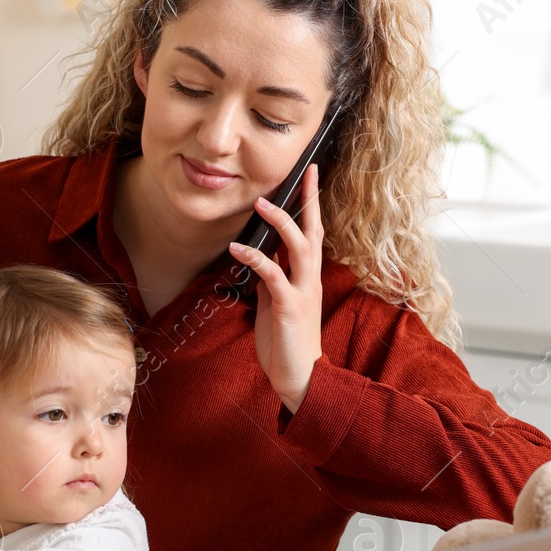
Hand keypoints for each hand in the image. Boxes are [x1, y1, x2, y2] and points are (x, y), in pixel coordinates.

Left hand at [228, 163, 324, 413]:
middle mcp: (310, 280)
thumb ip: (271, 279)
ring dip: (281, 223)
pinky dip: (255, 258)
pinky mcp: (290, 307)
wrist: (298, 378)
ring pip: (300, 247)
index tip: (309, 176)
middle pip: (314, 231)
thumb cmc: (286, 343)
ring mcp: (303, 292)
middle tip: (305, 172)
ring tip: (261, 203)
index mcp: (307, 277)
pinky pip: (273, 275)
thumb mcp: (276, 303)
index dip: (311, 205)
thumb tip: (259, 257)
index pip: (312, 233)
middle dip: (309, 200)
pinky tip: (237, 248)